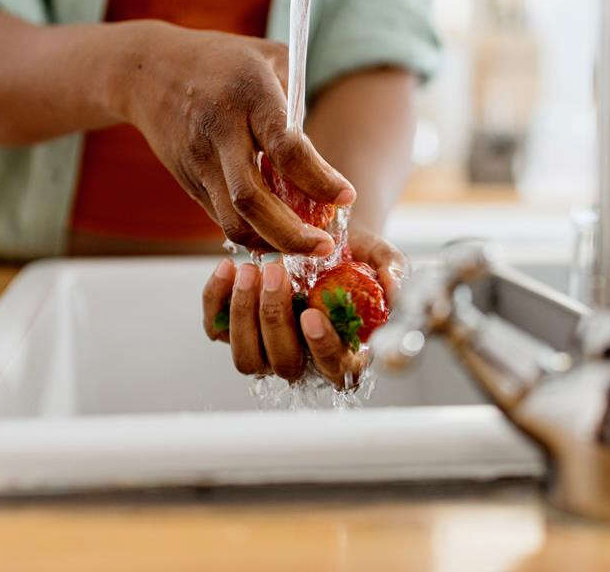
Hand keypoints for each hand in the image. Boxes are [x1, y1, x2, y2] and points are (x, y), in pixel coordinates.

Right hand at [117, 23, 353, 254]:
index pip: (286, 149)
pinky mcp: (189, 182)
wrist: (149, 70)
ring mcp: (200, 161)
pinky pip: (223, 218)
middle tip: (324, 247)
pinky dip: (254, 233)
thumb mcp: (270, 59)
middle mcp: (220, 132)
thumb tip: (323, 158)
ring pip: (232, 221)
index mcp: (249, 96)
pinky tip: (278, 233)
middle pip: (252, 199)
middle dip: (292, 233)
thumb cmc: (224, 61)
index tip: (346, 196)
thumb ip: (299, 104)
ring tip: (305, 246)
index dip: (318, 179)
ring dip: (272, 242)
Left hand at [201, 227, 407, 388]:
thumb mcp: (380, 258)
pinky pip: (216, 329)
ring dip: (244, 315)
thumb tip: (394, 289)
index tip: (312, 314)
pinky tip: (227, 268)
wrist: (319, 239)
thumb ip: (392, 272)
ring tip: (250, 270)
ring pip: (246, 358)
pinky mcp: (234, 331)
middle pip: (283, 364)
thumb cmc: (355, 257)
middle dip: (275, 318)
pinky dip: (215, 300)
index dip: (322, 347)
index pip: (335, 369)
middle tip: (276, 271)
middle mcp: (303, 361)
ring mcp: (266, 350)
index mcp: (344, 354)